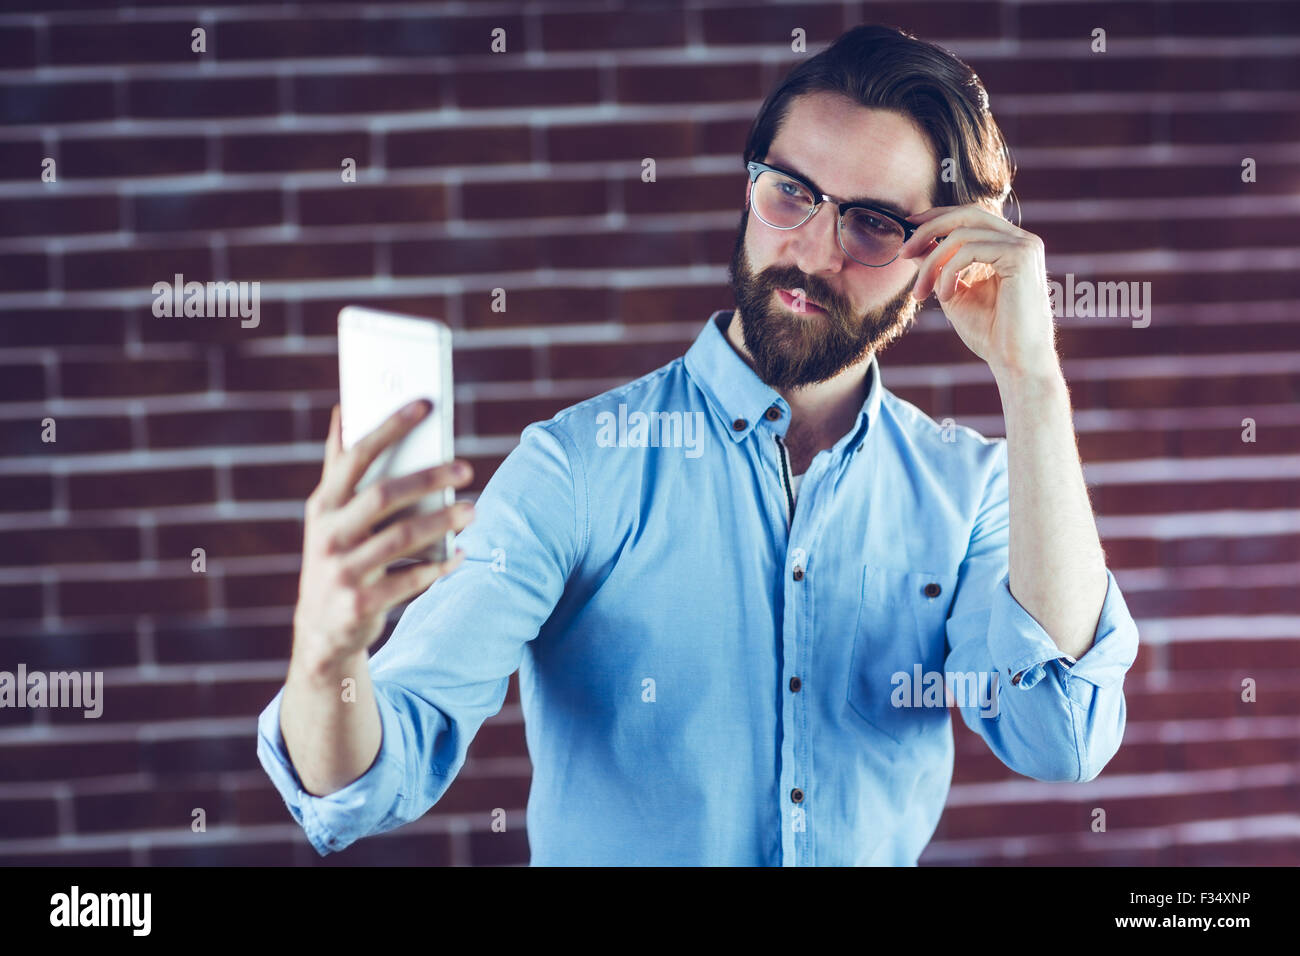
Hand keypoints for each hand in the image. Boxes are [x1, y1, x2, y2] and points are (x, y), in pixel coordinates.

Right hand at [292, 400, 475, 667]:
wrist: (322, 630)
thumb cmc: (336, 556)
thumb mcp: (328, 515)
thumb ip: (338, 465)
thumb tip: (343, 410)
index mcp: (322, 505)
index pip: (356, 456)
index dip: (390, 427)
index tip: (425, 405)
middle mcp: (327, 534)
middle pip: (384, 495)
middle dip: (428, 478)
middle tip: (466, 469)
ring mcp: (342, 571)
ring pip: (401, 537)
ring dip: (442, 522)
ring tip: (473, 511)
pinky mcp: (360, 604)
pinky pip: (411, 580)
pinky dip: (440, 566)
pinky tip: (461, 554)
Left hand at [901, 204, 1057, 378]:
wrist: (1014, 360)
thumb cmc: (990, 333)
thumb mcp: (953, 293)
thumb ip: (937, 267)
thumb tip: (913, 245)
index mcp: (1008, 246)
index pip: (969, 217)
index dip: (937, 217)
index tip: (907, 227)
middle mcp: (1020, 240)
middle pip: (967, 214)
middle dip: (929, 229)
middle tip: (903, 251)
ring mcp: (1024, 245)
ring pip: (963, 233)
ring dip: (933, 262)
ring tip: (921, 291)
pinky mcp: (1021, 256)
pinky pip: (970, 250)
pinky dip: (949, 271)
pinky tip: (944, 296)